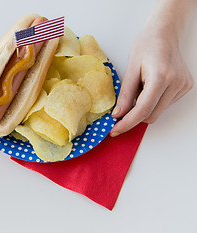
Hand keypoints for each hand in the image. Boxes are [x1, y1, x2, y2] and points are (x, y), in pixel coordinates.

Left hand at [110, 20, 193, 136]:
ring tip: (138, 90)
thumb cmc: (146, 46)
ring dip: (144, 109)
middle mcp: (176, 84)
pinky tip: (149, 89)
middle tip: (119, 113)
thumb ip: (125, 94)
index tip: (114, 130)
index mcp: (161, 77)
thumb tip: (118, 115)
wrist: (165, 33)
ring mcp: (183, 86)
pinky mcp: (186, 87)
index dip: (127, 123)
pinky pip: (165, 105)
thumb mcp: (130, 69)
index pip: (142, 110)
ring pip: (158, 112)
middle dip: (133, 117)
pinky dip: (153, 103)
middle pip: (151, 115)